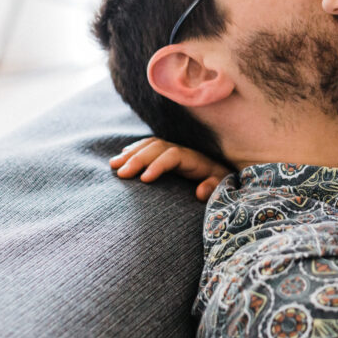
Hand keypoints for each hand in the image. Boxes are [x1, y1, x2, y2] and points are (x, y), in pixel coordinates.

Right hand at [110, 137, 230, 200]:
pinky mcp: (167, 155)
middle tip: (120, 173)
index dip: (158, 164)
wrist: (224, 175)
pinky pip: (148, 147)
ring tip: (113, 165)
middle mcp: (183, 152)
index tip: (144, 179)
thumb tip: (200, 191)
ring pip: (150, 146)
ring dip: (131, 153)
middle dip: (138, 159)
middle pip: (157, 148)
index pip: (173, 155)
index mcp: (195, 159)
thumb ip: (214, 188)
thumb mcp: (223, 186)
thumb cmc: (221, 184)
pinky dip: (133, 151)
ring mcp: (174, 152)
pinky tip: (121, 158)